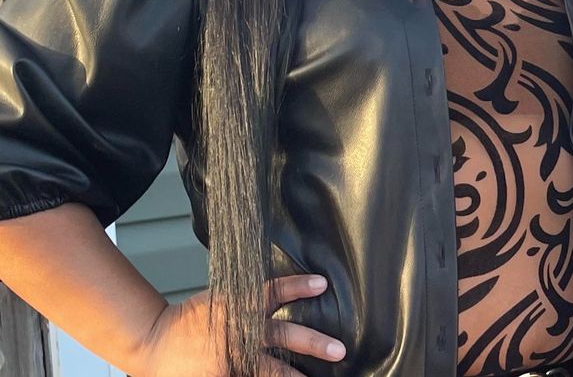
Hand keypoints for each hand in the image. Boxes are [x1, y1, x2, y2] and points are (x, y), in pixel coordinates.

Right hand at [135, 274, 345, 375]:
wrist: (155, 342)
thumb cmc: (191, 320)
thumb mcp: (223, 300)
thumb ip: (252, 301)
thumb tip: (281, 299)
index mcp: (238, 306)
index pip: (273, 292)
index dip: (297, 287)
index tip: (321, 284)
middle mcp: (240, 332)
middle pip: (283, 335)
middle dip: (313, 343)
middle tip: (338, 350)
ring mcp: (233, 358)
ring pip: (270, 369)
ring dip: (294, 375)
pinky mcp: (224, 375)